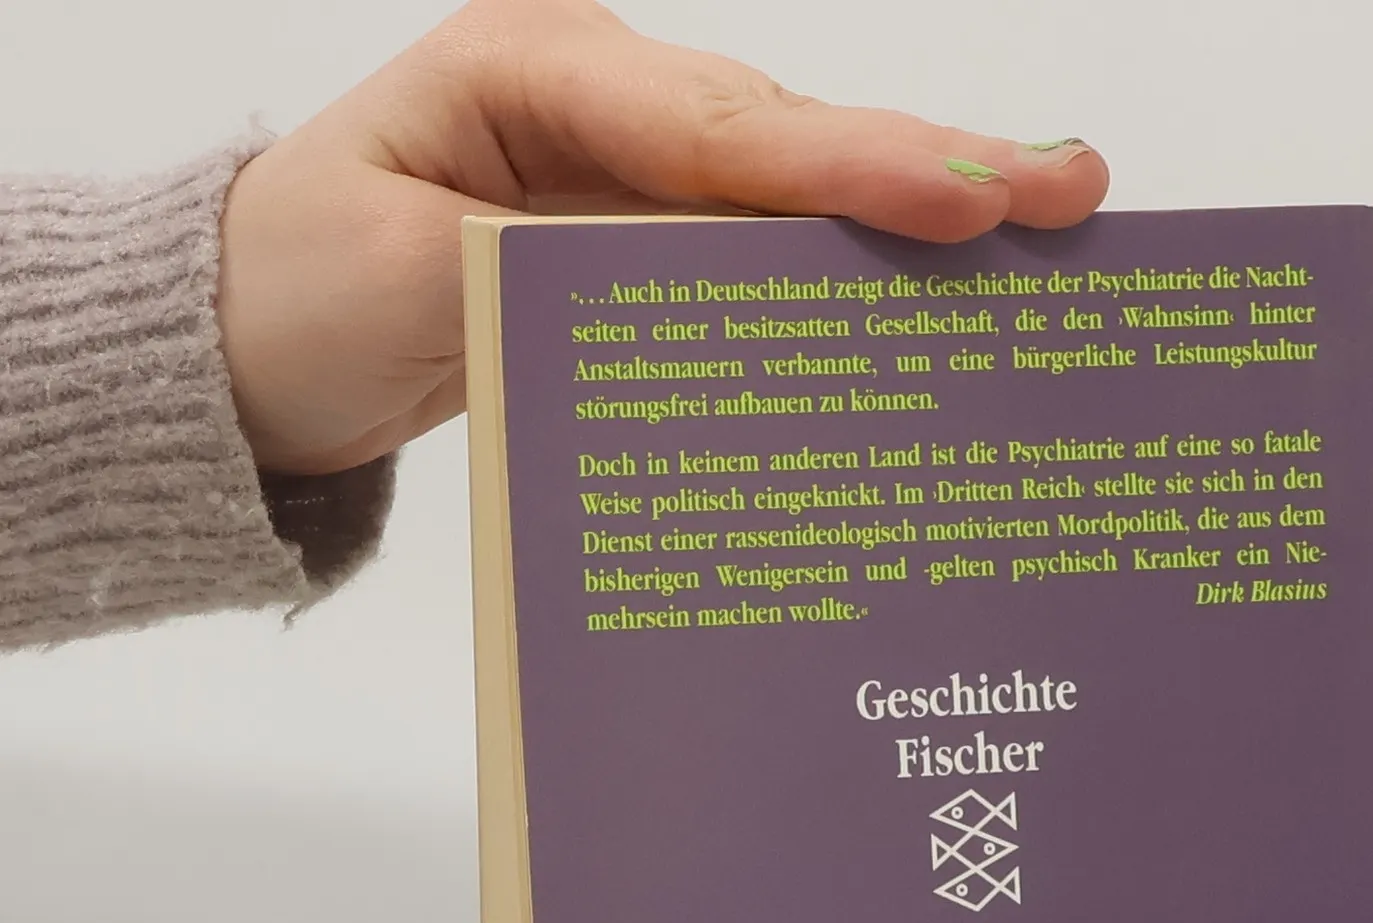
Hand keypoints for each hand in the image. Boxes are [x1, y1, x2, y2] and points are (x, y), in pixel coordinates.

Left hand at [217, 0, 1108, 475]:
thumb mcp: (424, 281)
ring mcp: (630, 170)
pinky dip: (851, 271)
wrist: (250, 349)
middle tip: (1070, 188)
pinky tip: (944, 281)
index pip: (718, 129)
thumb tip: (735, 286)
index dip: (848, 168)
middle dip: (928, 166)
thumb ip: (577, 272)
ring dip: (917, 211)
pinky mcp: (643, 240)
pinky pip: (764, 252)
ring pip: (794, 190)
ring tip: (1048, 217)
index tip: (964, 198)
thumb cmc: (302, 296)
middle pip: (787, 140)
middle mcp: (601, 102)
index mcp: (534, 71)